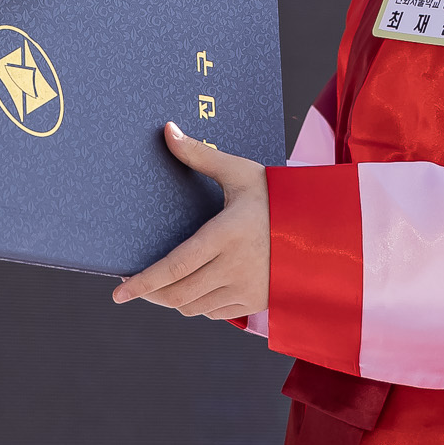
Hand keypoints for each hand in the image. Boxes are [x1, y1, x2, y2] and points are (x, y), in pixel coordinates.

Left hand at [110, 124, 268, 319]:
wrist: (324, 226)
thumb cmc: (277, 195)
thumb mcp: (240, 172)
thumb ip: (200, 154)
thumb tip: (167, 130)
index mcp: (227, 235)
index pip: (175, 266)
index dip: (144, 282)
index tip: (119, 292)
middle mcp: (236, 268)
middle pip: (179, 294)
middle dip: (151, 294)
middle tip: (133, 287)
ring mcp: (248, 289)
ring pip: (194, 308)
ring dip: (172, 300)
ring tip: (161, 285)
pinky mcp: (258, 302)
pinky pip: (215, 314)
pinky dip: (198, 305)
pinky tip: (194, 288)